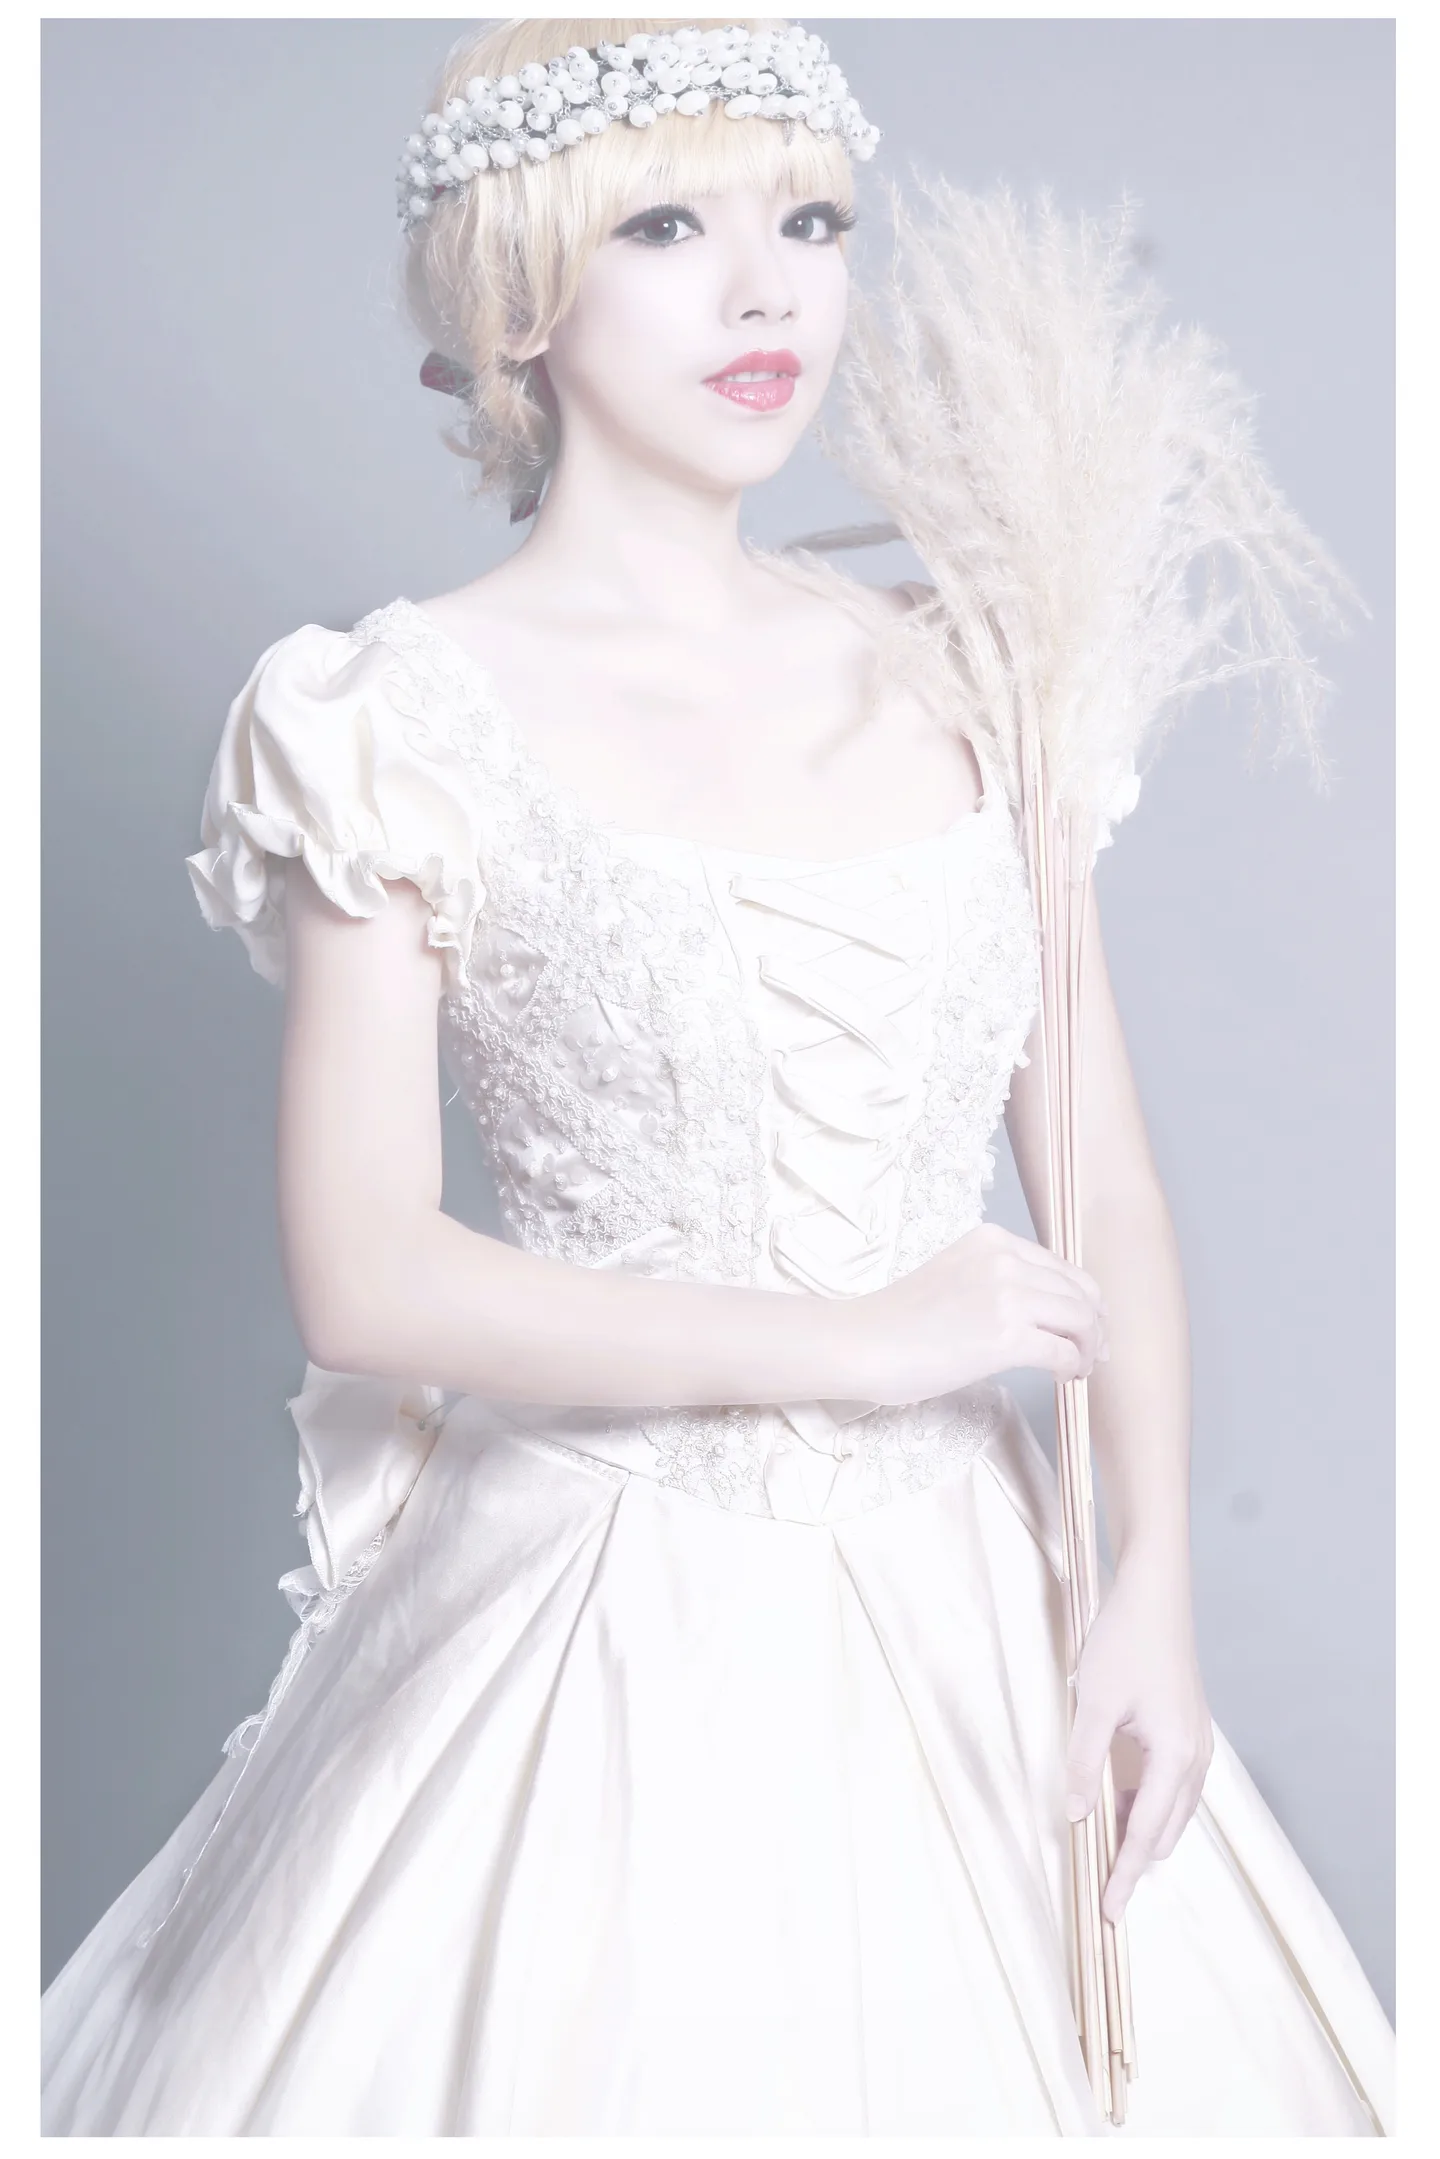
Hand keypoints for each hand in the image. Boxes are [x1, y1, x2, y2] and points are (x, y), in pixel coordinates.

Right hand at [852, 1222, 1109, 1405]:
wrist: (865, 1343)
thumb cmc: (901, 1320)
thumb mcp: (957, 1276)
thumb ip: (1000, 1281)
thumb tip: (1051, 1312)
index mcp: (993, 1240)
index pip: (1062, 1268)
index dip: (1083, 1301)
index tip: (1085, 1327)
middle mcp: (1005, 1259)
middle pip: (1080, 1292)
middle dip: (1094, 1325)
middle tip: (1093, 1353)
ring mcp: (1007, 1296)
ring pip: (1080, 1320)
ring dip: (1087, 1348)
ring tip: (1078, 1368)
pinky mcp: (1006, 1337)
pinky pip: (1063, 1351)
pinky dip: (1071, 1366)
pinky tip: (1063, 1377)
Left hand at [1063, 1559, 1214, 1922]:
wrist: (1155, 1592)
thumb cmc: (1125, 1642)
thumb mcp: (1094, 1703)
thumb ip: (1084, 1762)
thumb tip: (1076, 1815)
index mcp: (1176, 1757)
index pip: (1147, 1834)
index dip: (1125, 1875)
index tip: (1109, 1912)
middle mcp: (1197, 1757)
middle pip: (1166, 1831)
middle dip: (1136, 1862)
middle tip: (1102, 1891)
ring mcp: (1198, 1743)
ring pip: (1173, 1811)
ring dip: (1142, 1833)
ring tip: (1105, 1849)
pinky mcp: (1190, 1729)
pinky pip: (1173, 1787)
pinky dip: (1149, 1805)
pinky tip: (1119, 1801)